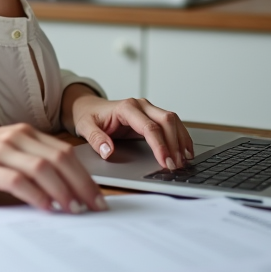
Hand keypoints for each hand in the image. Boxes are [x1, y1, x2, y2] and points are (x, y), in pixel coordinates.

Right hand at [0, 123, 107, 212]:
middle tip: (94, 206)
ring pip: (43, 168)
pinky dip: (36, 195)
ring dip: (63, 191)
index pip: (64, 151)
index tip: (97, 196)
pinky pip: (18, 181)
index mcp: (23, 133)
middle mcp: (15, 138)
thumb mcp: (4, 151)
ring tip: (74, 209)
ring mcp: (0, 151)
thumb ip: (29, 161)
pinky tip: (46, 207)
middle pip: (60, 159)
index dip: (85, 174)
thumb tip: (63, 187)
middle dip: (82, 184)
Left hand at [65, 88, 193, 169]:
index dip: (160, 145)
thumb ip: (95, 138)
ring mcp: (148, 109)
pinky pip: (172, 124)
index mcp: (126, 108)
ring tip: (184, 161)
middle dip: (174, 144)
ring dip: (181, 140)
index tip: (165, 162)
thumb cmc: (88, 116)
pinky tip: (185, 151)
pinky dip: (180, 137)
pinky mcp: (152, 116)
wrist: (89, 107)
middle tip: (176, 166)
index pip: (149, 127)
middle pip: (166, 121)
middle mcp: (141, 105)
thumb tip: (107, 151)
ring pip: (173, 121)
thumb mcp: (85, 127)